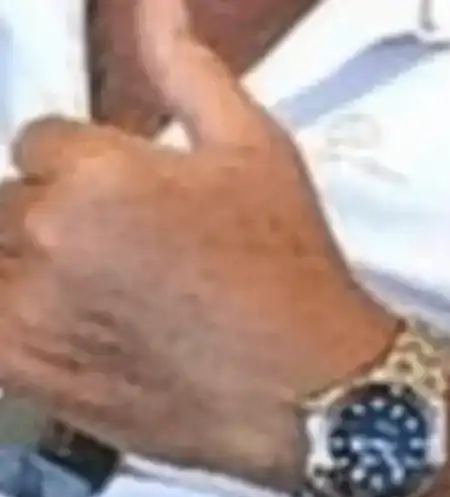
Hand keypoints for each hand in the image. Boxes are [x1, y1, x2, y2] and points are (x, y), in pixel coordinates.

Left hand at [0, 0, 389, 485]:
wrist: (305, 391)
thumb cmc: (288, 276)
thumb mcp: (254, 150)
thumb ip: (185, 69)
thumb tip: (157, 6)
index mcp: (97, 175)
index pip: (39, 140)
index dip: (79, 165)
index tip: (117, 197)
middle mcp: (52, 241)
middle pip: (9, 204)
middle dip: (52, 217)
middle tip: (117, 252)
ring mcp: (36, 316)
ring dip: (31, 273)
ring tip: (96, 296)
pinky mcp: (37, 378)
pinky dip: (20, 327)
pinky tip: (70, 331)